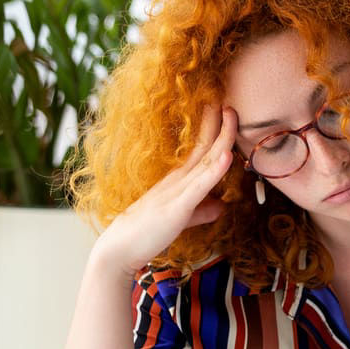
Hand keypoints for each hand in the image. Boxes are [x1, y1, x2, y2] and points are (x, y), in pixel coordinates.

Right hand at [95, 105, 237, 277]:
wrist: (118, 250)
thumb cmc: (146, 233)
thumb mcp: (181, 218)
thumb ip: (201, 211)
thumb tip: (222, 207)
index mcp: (179, 180)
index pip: (201, 149)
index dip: (215, 128)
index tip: (225, 108)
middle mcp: (179, 180)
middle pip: (205, 146)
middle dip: (220, 122)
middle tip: (230, 98)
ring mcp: (178, 192)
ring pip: (206, 161)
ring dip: (222, 137)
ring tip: (231, 113)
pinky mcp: (177, 208)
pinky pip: (200, 186)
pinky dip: (215, 170)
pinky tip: (227, 155)